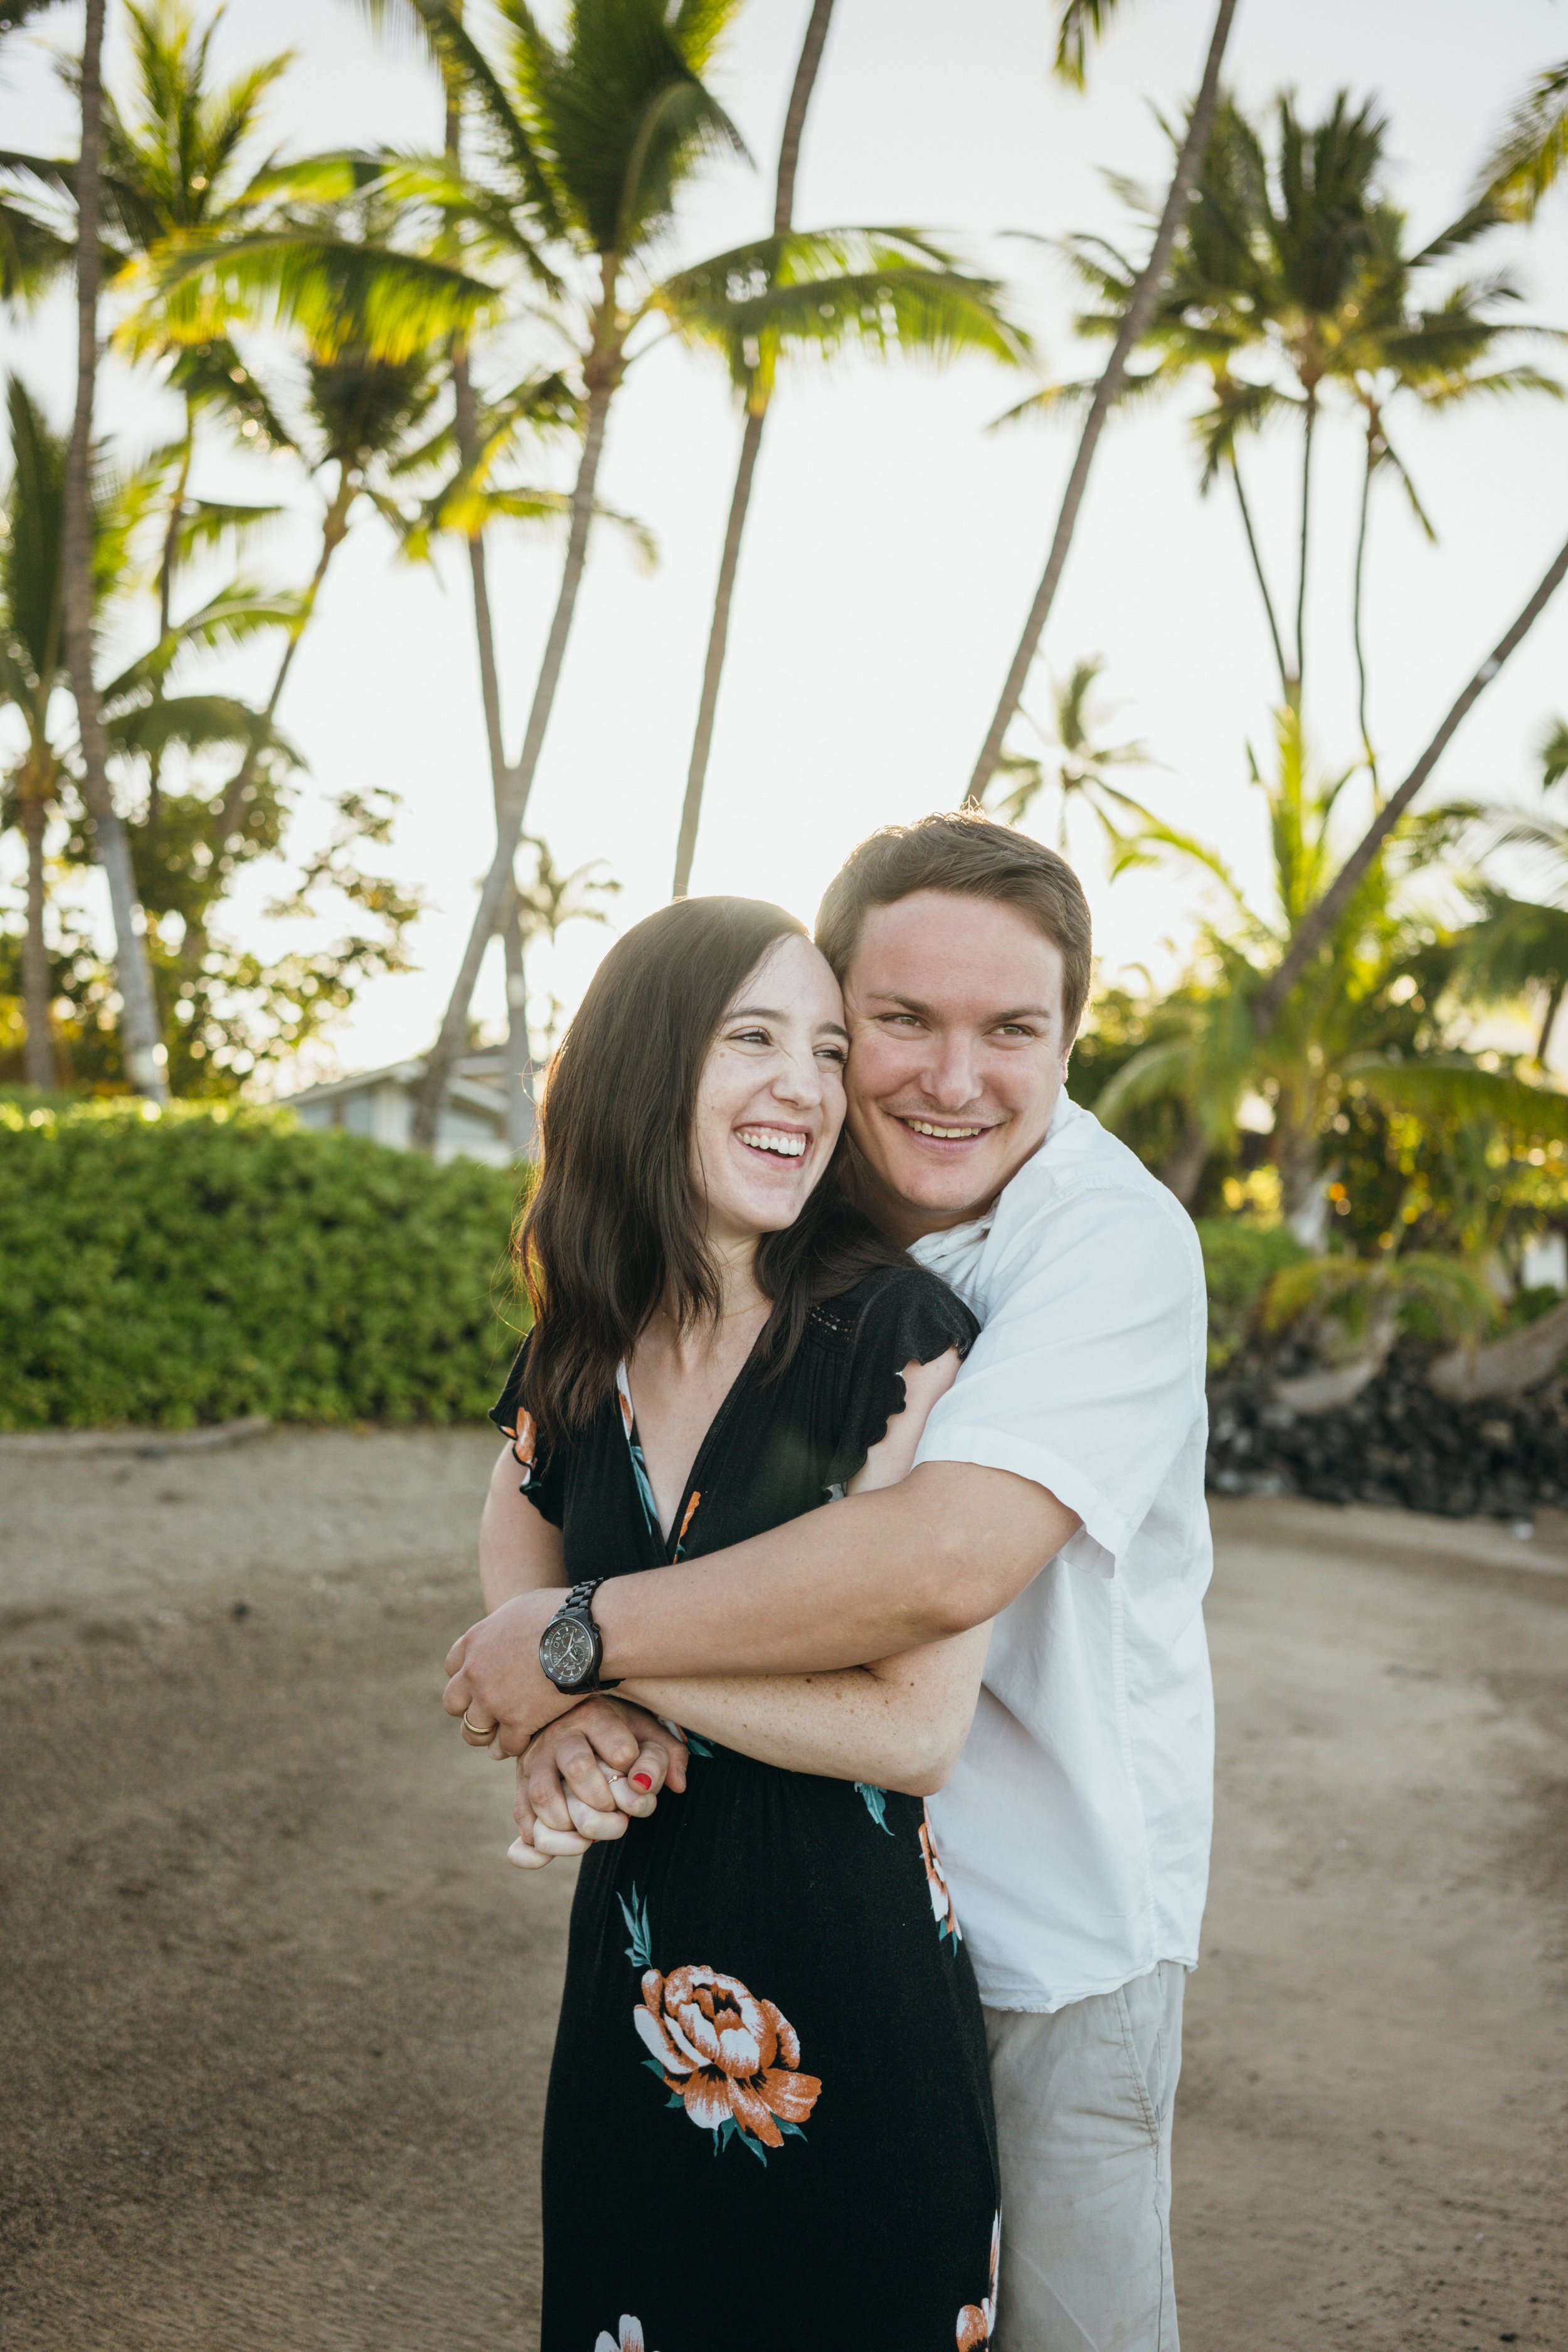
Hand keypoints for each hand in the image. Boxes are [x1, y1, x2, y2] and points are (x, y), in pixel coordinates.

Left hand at [444, 1587, 579, 1754]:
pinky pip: (507, 1745)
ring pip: (473, 1731)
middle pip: (453, 1702)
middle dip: (469, 1708)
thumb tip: (504, 1635)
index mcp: (474, 1642)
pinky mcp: (517, 1721)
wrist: (584, 1634)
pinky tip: (527, 1740)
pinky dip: (517, 1745)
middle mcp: (475, 1673)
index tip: (481, 1684)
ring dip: (488, 1734)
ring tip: (503, 1736)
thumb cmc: (561, 1614)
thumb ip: (501, 1628)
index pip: (452, 1668)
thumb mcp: (518, 1609)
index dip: (467, 1678)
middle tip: (488, 1713)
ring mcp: (493, 1699)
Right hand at [510, 1698, 687, 1868]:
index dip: (632, 1766)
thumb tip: (677, 1786)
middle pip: (578, 1767)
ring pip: (543, 1793)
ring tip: (589, 1836)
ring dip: (571, 1823)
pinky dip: (537, 1841)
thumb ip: (666, 1756)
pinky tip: (559, 1847)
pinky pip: (521, 1815)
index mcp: (594, 1715)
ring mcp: (535, 1760)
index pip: (616, 1744)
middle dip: (604, 1799)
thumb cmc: (618, 1731)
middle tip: (617, 1813)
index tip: (636, 1778)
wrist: (572, 1722)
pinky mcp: (521, 1784)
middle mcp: (560, 1735)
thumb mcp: (646, 1733)